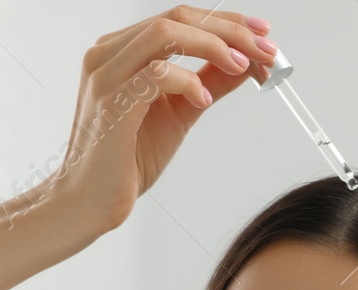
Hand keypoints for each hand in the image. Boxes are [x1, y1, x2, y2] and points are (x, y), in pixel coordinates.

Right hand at [39, 6, 277, 234]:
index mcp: (122, 50)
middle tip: (266, 49)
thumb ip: (208, 83)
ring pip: (166, 33)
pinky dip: (188, 81)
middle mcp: (108, 53)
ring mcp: (105, 75)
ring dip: (214, 46)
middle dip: (230, 30)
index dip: (226, 21)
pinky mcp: (110, 102)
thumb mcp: (180, 113)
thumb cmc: (127, 160)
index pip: (180, 17)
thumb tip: (247, 62)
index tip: (263, 34)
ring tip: (244, 66)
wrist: (90, 203)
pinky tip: (204, 100)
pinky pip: (156, 74)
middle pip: (177, 17)